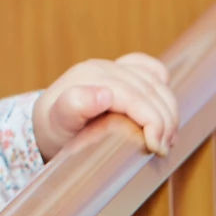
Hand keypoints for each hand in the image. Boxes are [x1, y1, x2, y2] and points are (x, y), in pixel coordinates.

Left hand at [32, 53, 177, 160]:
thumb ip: (75, 106)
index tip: (156, 147)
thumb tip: (106, 94)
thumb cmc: (54, 129)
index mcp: (86, 77)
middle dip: (164, 121)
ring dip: (169, 110)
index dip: (152, 121)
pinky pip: (151, 70)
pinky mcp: (121, 69)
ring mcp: (112, 65)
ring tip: (168, 138)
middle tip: (164, 149)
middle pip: (149, 90)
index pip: (133, 96)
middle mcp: (101, 67)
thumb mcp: (57, 124)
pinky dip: (163, 88)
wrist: (46, 123)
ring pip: (156, 82)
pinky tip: (165, 110)